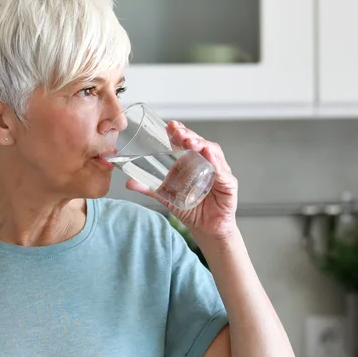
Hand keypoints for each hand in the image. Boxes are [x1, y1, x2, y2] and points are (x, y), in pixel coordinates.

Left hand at [125, 121, 238, 242]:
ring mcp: (220, 172)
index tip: (169, 126)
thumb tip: (129, 182)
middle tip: (177, 132)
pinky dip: (216, 161)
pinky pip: (223, 170)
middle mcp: (208, 163)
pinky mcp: (229, 184)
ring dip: (201, 144)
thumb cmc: (192, 210)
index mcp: (194, 162)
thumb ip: (150, 188)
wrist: (207, 230)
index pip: (188, 141)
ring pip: (213, 151)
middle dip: (188, 135)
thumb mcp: (167, 197)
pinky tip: (208, 153)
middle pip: (200, 143)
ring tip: (190, 141)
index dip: (180, 131)